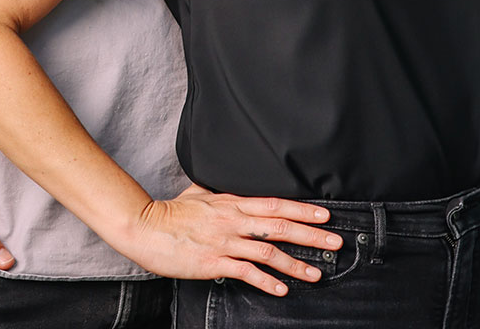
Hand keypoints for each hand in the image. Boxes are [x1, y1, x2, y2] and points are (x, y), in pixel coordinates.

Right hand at [109, 183, 343, 296]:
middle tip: (335, 242)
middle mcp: (233, 220)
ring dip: (295, 263)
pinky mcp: (214, 261)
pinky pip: (246, 272)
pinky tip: (281, 289)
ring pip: (268, 251)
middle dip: (311, 234)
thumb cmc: (169, 213)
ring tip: (316, 273)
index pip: (275, 204)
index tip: (326, 215)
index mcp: (232, 203)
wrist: (144, 227)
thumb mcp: (197, 195)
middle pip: (280, 225)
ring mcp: (224, 241)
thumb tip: (224, 190)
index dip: (303, 209)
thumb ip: (216, 194)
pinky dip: (266, 281)